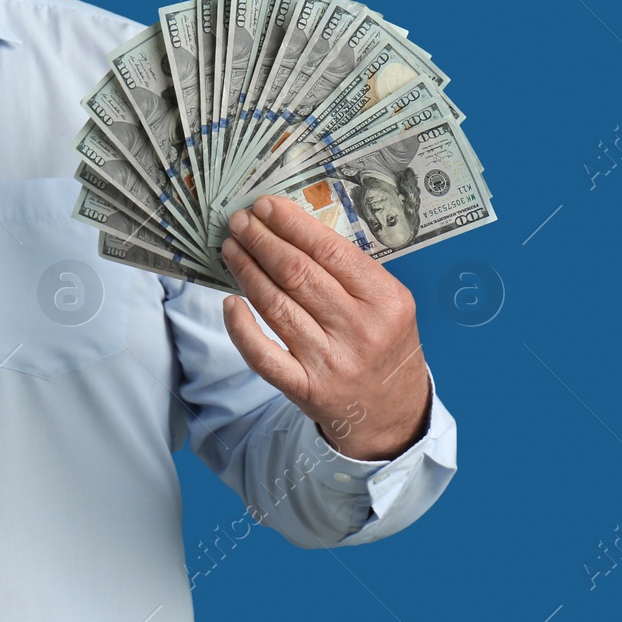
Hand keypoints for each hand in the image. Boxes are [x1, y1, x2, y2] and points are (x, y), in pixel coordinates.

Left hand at [219, 195, 431, 461]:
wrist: (392, 414)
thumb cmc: (384, 346)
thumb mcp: (387, 304)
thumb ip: (348, 271)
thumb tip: (290, 229)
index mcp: (386, 301)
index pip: (330, 251)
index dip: (291, 225)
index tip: (265, 206)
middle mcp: (360, 330)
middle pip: (298, 274)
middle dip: (262, 241)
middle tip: (240, 222)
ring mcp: (331, 362)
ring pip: (276, 306)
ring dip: (247, 272)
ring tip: (230, 249)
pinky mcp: (306, 389)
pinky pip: (262, 354)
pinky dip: (240, 327)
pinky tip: (228, 303)